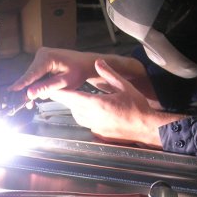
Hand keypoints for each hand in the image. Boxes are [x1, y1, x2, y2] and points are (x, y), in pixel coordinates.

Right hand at [7, 47, 100, 102]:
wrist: (86, 63)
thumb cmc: (79, 71)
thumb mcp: (64, 82)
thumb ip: (47, 87)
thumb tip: (30, 93)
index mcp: (47, 57)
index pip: (31, 74)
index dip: (21, 84)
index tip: (11, 91)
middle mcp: (41, 54)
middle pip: (30, 76)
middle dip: (32, 89)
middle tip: (29, 104)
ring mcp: (41, 56)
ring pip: (33, 76)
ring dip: (37, 86)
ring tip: (48, 92)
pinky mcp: (42, 60)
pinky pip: (36, 74)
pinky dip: (39, 82)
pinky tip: (47, 87)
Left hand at [48, 59, 182, 146]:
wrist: (146, 127)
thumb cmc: (137, 106)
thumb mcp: (125, 86)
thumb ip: (109, 74)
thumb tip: (98, 62)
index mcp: (96, 103)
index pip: (72, 96)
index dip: (60, 92)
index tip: (50, 88)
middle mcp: (92, 117)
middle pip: (72, 107)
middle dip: (65, 99)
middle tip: (57, 92)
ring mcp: (95, 128)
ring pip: (78, 116)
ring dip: (75, 108)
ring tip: (77, 100)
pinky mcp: (99, 135)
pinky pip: (87, 124)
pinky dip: (86, 117)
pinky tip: (93, 112)